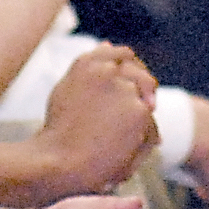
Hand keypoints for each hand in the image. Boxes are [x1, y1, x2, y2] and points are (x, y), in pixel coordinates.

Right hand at [37, 46, 159, 195]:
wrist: (57, 165)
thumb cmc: (58, 134)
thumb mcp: (67, 90)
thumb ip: (91, 67)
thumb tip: (107, 43)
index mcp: (87, 63)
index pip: (124, 55)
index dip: (133, 75)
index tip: (132, 93)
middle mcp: (108, 70)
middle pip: (142, 78)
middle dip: (143, 98)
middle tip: (128, 123)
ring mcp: (126, 89)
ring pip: (147, 104)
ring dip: (139, 125)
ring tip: (117, 146)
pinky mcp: (140, 110)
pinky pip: (152, 127)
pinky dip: (144, 142)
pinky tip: (124, 157)